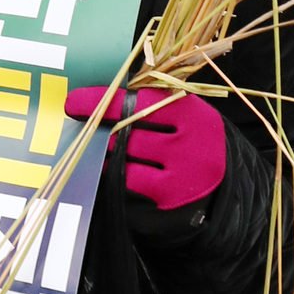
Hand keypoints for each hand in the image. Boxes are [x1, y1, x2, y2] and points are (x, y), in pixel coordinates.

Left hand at [66, 85, 225, 218]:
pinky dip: (112, 170)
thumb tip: (98, 98)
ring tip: (90, 143)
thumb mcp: (180, 116)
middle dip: (97, 126)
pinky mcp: (170, 195)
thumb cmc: (189, 141)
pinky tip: (104, 165)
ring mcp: (181, 170)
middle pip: (128, 128)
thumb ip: (149, 105)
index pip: (138, 100)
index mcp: (190, 111)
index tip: (73, 102)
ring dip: (102, 148)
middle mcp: (189, 140)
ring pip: (125, 154)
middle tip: (77, 124)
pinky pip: (128, 179)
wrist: (219, 185)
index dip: (102, 100)